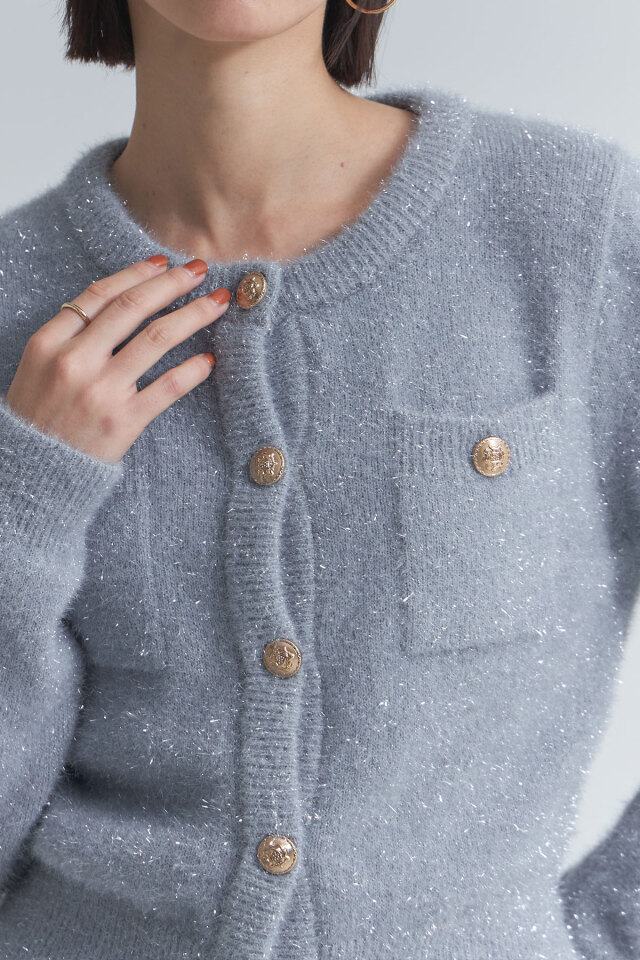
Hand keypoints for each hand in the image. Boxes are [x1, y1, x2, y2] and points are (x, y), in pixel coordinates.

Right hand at [4, 257, 230, 464]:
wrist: (32, 475)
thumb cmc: (37, 419)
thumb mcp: (38, 368)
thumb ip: (70, 338)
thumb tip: (117, 304)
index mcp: (49, 343)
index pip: (100, 295)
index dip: (136, 273)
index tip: (163, 263)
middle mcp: (75, 361)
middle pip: (133, 307)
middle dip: (172, 283)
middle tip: (199, 270)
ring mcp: (101, 391)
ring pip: (157, 338)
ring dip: (193, 315)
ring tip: (217, 304)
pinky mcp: (123, 422)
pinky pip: (167, 387)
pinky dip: (192, 370)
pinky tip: (210, 359)